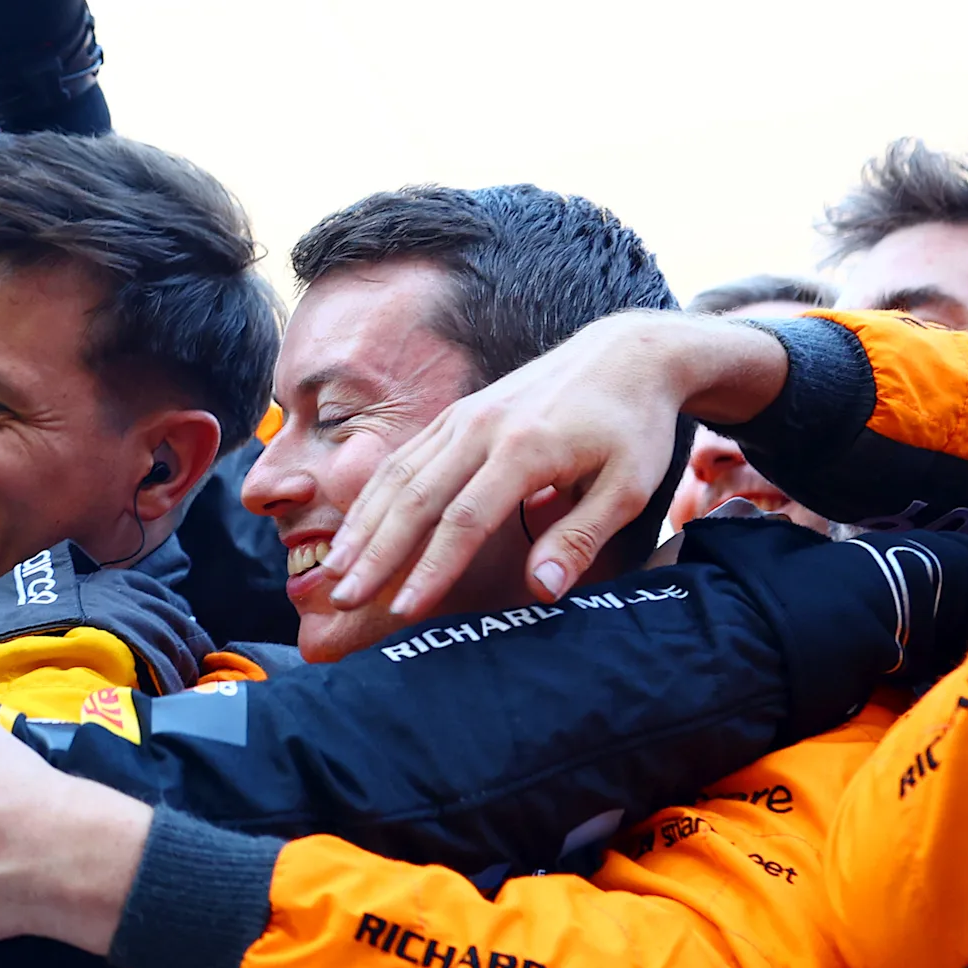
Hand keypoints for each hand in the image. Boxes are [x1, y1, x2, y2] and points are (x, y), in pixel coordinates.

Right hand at [324, 311, 789, 618]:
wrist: (625, 356)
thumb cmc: (633, 429)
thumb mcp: (628, 488)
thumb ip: (581, 539)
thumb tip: (541, 591)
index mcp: (526, 448)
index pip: (465, 519)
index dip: (431, 568)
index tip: (404, 610)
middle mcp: (482, 428)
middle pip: (415, 498)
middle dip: (376, 553)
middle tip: (344, 598)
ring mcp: (463, 417)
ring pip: (397, 476)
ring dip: (362, 526)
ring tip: (334, 571)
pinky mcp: (455, 415)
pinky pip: (403, 459)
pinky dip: (373, 498)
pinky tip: (357, 530)